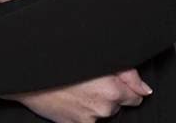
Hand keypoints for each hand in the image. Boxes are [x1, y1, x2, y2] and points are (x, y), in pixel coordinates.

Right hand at [8, 69, 151, 122]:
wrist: (31, 75)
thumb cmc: (61, 62)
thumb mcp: (97, 58)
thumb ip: (127, 73)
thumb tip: (144, 89)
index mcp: (113, 90)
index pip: (135, 96)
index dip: (125, 87)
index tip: (114, 82)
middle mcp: (103, 108)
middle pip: (117, 104)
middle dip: (109, 95)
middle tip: (90, 81)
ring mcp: (89, 119)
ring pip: (102, 112)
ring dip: (95, 103)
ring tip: (77, 89)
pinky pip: (87, 120)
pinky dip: (81, 111)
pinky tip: (71, 99)